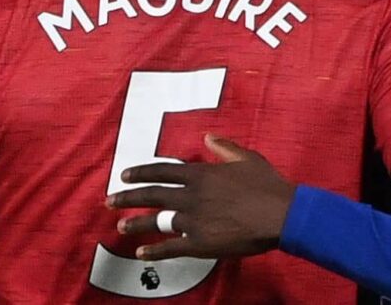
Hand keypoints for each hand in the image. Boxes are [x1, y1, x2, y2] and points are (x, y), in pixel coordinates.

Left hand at [106, 134, 295, 260]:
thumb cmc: (267, 185)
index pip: (162, 170)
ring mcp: (193, 220)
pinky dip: (154, 251)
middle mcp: (191, 195)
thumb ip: (224, 147)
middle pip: (151, 195)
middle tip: (109, 200)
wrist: (281, 214)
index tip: (124, 175)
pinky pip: (171, 248)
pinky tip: (141, 253)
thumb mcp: (246, 157)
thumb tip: (208, 137)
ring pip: (156, 221)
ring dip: (135, 223)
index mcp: (200, 173)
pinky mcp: (200, 243)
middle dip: (127, 197)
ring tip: (120, 226)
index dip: (141, 172)